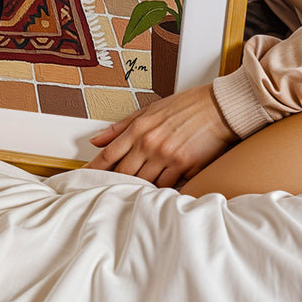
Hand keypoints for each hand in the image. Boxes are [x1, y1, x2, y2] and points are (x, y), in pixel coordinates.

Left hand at [85, 83, 237, 188]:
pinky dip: (160, 190)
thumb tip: (96, 139)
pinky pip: (166, 186)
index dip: (93, 169)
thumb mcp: (149, 111)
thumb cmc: (186, 107)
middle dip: (114, 183)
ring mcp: (167, 156)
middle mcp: (150, 143)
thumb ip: (121, 127)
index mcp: (139, 128)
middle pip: (123, 173)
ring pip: (143, 183)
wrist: (218, 108)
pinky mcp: (184, 166)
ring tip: (132, 194)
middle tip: (105, 191)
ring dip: (138, 188)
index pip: (109, 154)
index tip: (83, 178)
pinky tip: (157, 190)